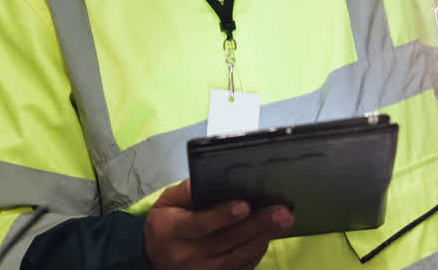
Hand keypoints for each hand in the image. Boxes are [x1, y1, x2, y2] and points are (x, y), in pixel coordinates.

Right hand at [143, 180, 294, 269]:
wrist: (155, 259)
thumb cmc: (165, 224)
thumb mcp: (167, 202)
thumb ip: (187, 190)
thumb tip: (213, 178)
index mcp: (173, 231)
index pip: (200, 224)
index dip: (223, 216)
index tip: (245, 206)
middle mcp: (188, 255)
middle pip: (228, 240)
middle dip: (257, 225)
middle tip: (281, 211)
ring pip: (240, 256)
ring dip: (263, 238)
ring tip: (282, 221)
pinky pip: (242, 267)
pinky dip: (257, 251)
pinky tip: (268, 235)